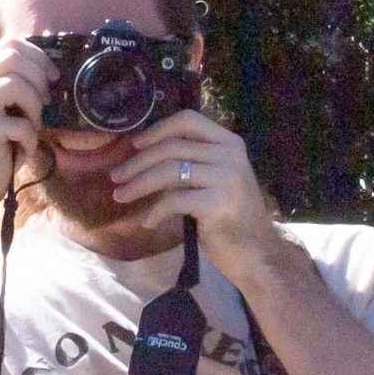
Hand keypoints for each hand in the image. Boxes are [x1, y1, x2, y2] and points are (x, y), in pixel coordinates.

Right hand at [0, 38, 56, 212]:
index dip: (38, 56)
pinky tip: (22, 153)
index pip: (8, 44)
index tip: (52, 78)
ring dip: (34, 109)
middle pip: (12, 57)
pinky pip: (19, 124)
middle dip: (39, 79)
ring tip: (32, 129)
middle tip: (44, 105)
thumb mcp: (6, 115)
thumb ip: (18, 90)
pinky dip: (30, 140)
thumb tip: (51, 73)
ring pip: (15, 84)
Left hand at [108, 110, 285, 279]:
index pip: (187, 120)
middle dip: (136, 162)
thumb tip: (143, 156)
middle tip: (115, 177)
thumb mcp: (216, 181)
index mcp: (229, 143)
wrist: (258, 254)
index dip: (156, 130)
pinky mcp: (218, 203)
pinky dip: (155, 212)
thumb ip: (192, 164)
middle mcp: (230, 154)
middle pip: (171, 147)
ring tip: (121, 197)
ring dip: (138, 185)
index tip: (134, 145)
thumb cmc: (232, 219)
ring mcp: (226, 177)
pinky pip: (174, 200)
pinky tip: (148, 222)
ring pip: (168, 171)